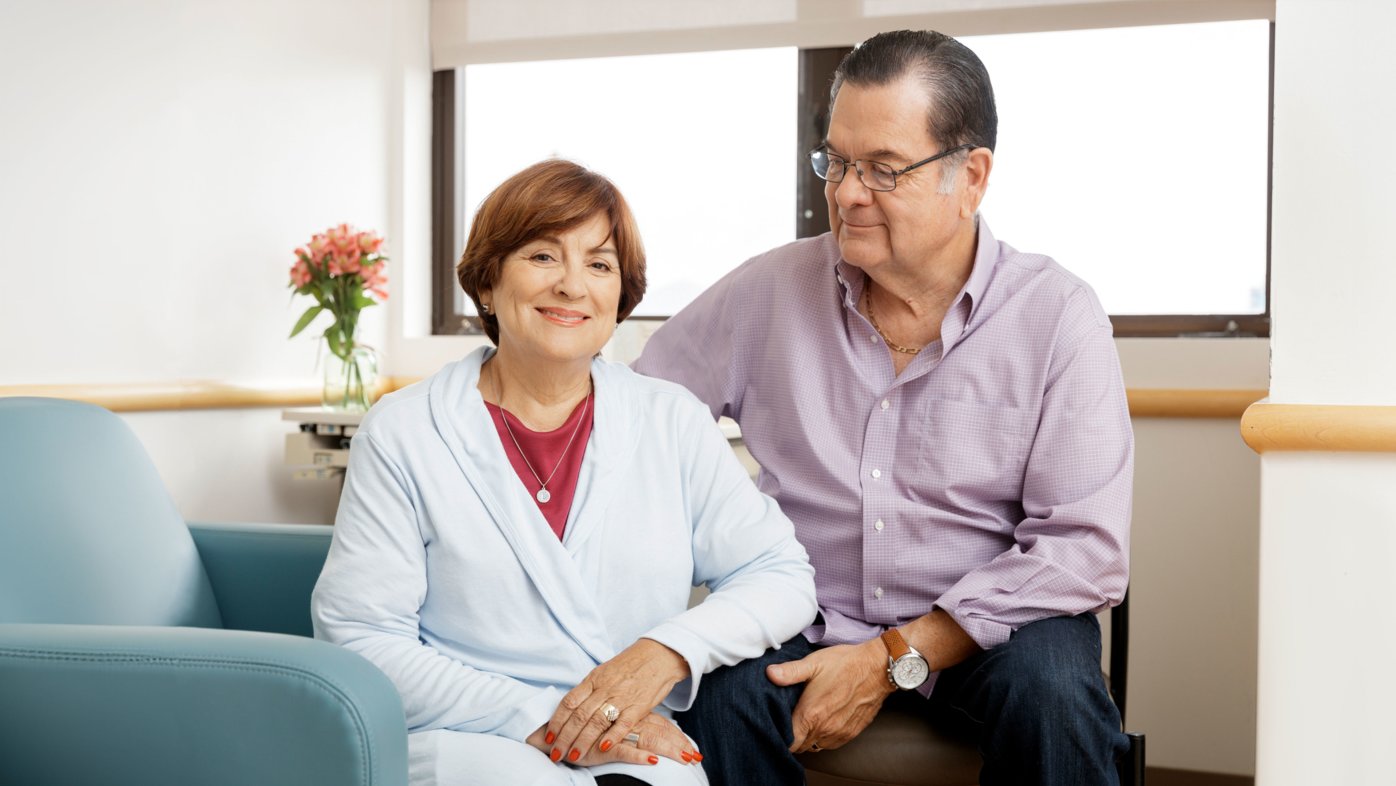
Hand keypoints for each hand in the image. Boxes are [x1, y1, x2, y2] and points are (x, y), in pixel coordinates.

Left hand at [543, 639, 689, 765]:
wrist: (659, 655)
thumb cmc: (630, 665)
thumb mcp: (604, 672)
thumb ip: (589, 690)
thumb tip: (571, 708)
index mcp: (594, 679)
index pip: (569, 702)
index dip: (557, 720)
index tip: (548, 736)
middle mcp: (605, 688)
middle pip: (579, 715)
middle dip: (565, 737)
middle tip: (556, 753)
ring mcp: (622, 697)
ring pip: (597, 721)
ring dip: (583, 740)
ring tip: (574, 755)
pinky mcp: (640, 705)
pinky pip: (624, 722)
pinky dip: (613, 736)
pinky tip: (603, 747)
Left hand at [766, 638, 893, 752]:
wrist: (878, 667)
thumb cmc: (845, 663)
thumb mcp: (814, 663)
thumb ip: (789, 672)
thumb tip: (770, 673)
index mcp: (811, 714)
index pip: (789, 741)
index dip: (781, 735)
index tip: (779, 724)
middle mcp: (825, 729)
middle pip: (802, 746)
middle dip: (794, 737)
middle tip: (791, 719)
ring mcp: (840, 733)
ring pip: (816, 746)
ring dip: (810, 738)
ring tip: (807, 720)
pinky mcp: (852, 732)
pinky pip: (832, 743)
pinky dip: (825, 737)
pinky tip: (824, 721)